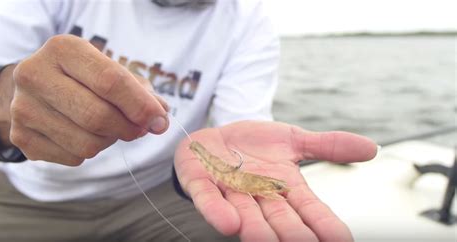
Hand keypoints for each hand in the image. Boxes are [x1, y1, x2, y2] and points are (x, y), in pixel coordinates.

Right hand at [7, 34, 167, 164]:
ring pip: (87, 143)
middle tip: (138, 129)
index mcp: (63, 49)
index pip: (110, 81)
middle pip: (97, 116)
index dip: (140, 105)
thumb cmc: (84, 78)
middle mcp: (35, 74)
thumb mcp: (112, 71)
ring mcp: (23, 107)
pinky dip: (89, 152)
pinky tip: (83, 134)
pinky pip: (73, 157)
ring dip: (109, 141)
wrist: (37, 87)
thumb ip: (141, 93)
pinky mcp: (21, 136)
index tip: (159, 120)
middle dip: (128, 128)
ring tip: (107, 128)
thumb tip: (161, 120)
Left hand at [175, 121, 376, 241]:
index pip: (310, 209)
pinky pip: (208, 200)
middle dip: (293, 234)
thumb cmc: (255, 144)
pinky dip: (216, 211)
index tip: (342, 240)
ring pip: (247, 217)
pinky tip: (228, 223)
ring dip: (257, 231)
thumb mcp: (294, 139)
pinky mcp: (202, 183)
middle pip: (280, 220)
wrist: (216, 136)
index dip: (325, 224)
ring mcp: (230, 191)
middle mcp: (260, 196)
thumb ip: (329, 146)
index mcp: (285, 187)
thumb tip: (371, 148)